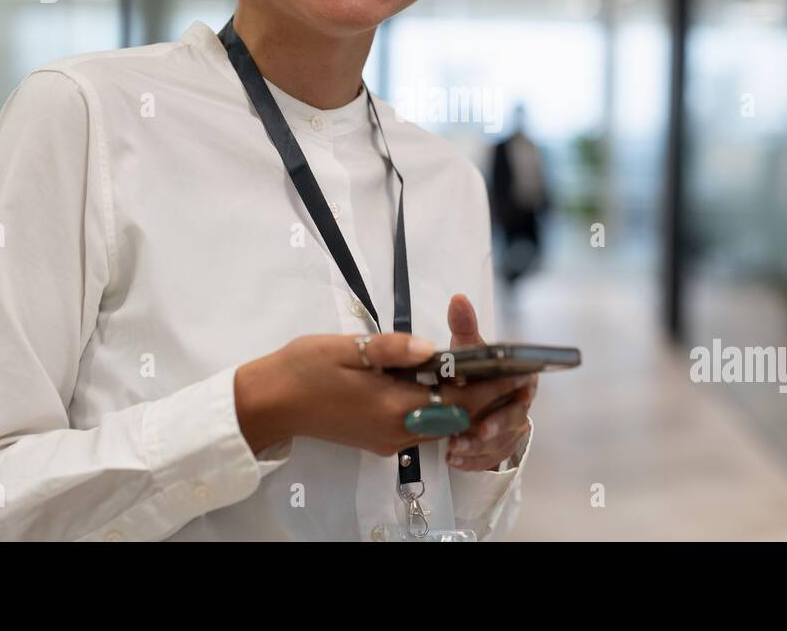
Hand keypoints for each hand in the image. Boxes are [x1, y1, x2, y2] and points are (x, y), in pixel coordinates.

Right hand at [235, 330, 537, 458]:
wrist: (269, 403)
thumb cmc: (303, 369)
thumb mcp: (346, 348)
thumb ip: (392, 348)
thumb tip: (432, 347)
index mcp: (392, 407)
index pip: (457, 401)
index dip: (490, 387)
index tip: (517, 371)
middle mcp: (397, 430)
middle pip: (457, 417)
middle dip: (487, 398)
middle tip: (514, 373)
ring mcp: (389, 439)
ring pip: (443, 425)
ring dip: (466, 404)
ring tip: (488, 376)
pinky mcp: (380, 440)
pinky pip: (424, 427)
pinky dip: (442, 409)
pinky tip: (445, 386)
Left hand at [444, 293, 538, 472]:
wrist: (470, 396)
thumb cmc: (473, 369)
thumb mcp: (469, 348)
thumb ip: (465, 326)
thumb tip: (458, 299)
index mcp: (519, 377)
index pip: (526, 383)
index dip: (519, 390)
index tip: (513, 393)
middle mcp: (519, 404)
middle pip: (514, 417)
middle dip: (496, 426)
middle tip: (478, 430)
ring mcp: (510, 430)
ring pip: (500, 442)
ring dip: (478, 447)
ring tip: (454, 447)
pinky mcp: (497, 448)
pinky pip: (488, 459)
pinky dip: (471, 461)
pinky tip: (454, 459)